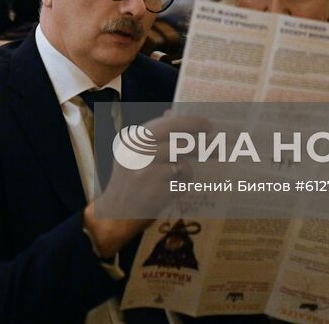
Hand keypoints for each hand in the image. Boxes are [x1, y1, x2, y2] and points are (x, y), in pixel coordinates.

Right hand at [84, 113, 210, 256]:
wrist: (114, 216)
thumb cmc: (128, 184)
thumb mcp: (133, 155)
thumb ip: (152, 137)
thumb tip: (171, 112)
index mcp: (131, 141)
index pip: (164, 125)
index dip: (188, 123)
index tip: (206, 124)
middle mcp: (137, 153)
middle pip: (176, 141)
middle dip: (199, 141)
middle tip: (215, 141)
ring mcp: (146, 172)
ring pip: (182, 164)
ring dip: (185, 172)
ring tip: (176, 179)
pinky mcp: (155, 191)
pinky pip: (181, 185)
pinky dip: (180, 188)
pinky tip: (167, 193)